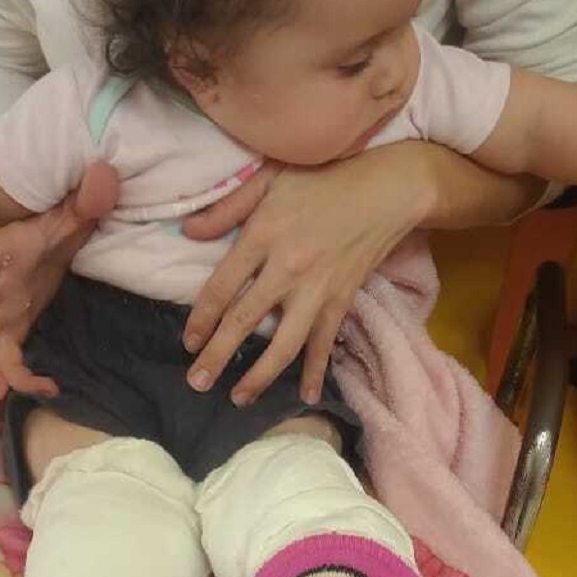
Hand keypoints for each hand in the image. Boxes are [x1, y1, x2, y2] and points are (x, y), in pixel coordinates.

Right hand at [0, 162, 118, 396]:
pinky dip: (22, 376)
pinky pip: (9, 356)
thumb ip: (87, 197)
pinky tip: (48, 389)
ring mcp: (2, 306)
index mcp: (4, 248)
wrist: (56, 230)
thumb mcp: (74, 209)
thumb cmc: (58, 217)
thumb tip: (103, 177)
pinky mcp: (15, 326)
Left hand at [181, 144, 434, 404]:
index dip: (201, 319)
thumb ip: (228, 206)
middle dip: (218, 356)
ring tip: (239, 399)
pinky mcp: (342, 301)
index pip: (221, 288)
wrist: (388, 188)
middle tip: (197, 383)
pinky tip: (308, 397)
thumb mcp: (269, 177)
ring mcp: (317, 289)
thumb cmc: (323, 177)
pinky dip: (317, 371)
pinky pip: (324, 343)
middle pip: (244, 321)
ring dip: (260, 375)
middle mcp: (287, 268)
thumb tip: (188, 232)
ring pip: (284, 344)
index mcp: (263, 235)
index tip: (188, 343)